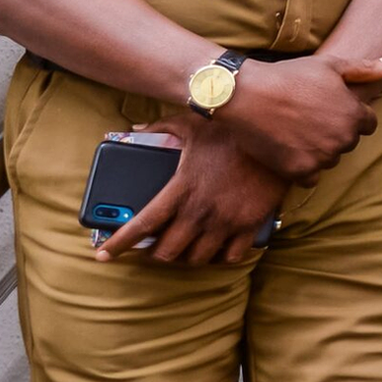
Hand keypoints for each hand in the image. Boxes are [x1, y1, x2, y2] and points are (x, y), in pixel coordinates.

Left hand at [94, 115, 287, 266]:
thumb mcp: (191, 123)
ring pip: (197, 258)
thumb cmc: (231, 128)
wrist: (277, 133)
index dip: (119, 243)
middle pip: (168, 251)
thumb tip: (133, 131)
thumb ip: (158, 129)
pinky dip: (221, 255)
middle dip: (156, 253)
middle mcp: (201, 211)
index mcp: (182, 189)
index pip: (142, 225)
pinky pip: (232, 255)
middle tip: (155, 247)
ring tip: (185, 248)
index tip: (103, 254)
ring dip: (187, 256)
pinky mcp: (251, 223)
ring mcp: (227, 220)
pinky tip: (217, 247)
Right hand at [220, 54, 381, 181]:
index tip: (330, 108)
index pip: (368, 124)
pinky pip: (311, 178)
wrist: (246, 96)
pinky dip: (303, 167)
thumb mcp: (331, 66)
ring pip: (330, 159)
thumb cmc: (289, 76)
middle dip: (336, 132)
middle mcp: (342, 139)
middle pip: (349, 142)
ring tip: (297, 130)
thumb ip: (366, 68)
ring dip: (320, 150)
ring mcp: (321, 157)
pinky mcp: (299, 172)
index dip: (351, 115)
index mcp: (354, 115)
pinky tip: (290, 149)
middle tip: (310, 117)